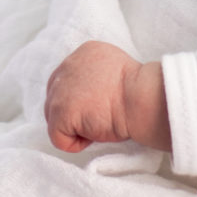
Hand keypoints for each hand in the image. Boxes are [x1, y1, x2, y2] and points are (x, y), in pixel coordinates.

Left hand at [45, 40, 171, 153]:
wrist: (141, 98)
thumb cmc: (139, 91)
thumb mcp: (117, 71)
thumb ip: (98, 76)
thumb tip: (91, 95)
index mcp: (85, 53)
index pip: (69, 80)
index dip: (81, 99)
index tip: (100, 106)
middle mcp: (67, 66)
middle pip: (56, 97)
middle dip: (73, 113)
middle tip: (98, 119)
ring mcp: (60, 90)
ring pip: (54, 117)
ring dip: (75, 127)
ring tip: (100, 124)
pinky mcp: (60, 112)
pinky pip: (58, 138)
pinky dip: (75, 144)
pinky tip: (94, 135)